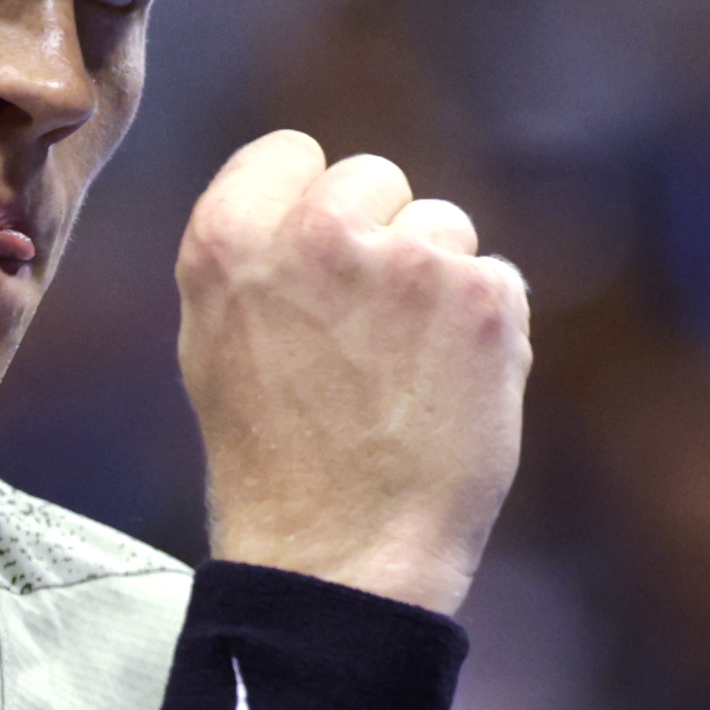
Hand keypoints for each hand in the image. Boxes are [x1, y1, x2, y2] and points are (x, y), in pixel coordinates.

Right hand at [174, 131, 530, 616]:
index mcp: (229, 237)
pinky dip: (484, 330)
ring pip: (442, 226)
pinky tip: (448, 391)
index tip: (317, 268)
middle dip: (378, 237)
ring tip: (404, 374)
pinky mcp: (483, 298)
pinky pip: (496, 279)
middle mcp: (318, 232)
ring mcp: (409, 260)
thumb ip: (253, 254)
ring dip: (435, 284)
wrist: (341, 556)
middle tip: (363, 334)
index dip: (309, 206)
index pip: (291, 152)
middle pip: (373, 177)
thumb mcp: (214, 342)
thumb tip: (309, 196)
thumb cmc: (271, 463)